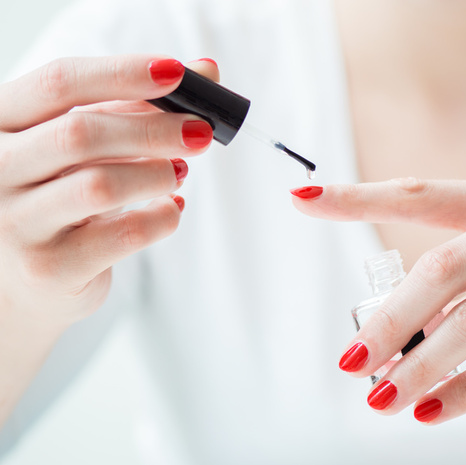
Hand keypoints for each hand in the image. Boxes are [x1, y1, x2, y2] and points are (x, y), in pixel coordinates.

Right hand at [0, 55, 217, 328]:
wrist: (27, 279)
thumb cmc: (61, 195)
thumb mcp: (86, 144)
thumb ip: (137, 105)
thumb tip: (207, 71)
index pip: (59, 83)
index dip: (122, 73)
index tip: (177, 72)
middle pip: (81, 134)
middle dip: (154, 129)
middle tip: (202, 131)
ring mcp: (17, 223)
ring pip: (101, 186)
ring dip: (158, 174)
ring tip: (179, 172)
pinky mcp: (50, 268)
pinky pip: (124, 235)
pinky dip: (162, 217)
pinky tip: (171, 209)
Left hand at [292, 177, 465, 423]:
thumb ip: (464, 274)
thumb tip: (393, 328)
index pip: (418, 194)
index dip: (357, 197)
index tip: (303, 198)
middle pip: (441, 270)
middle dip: (389, 320)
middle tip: (352, 357)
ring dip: (419, 365)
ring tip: (381, 394)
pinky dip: (463, 391)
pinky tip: (430, 409)